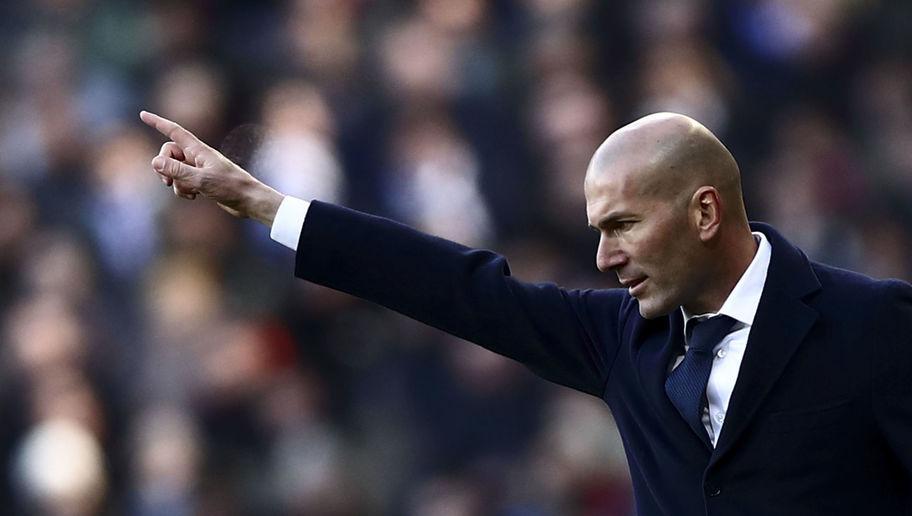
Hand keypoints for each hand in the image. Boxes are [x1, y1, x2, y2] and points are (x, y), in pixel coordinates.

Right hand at [140, 110, 283, 225]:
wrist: (249, 201)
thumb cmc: (230, 187)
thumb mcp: (201, 180)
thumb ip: (177, 171)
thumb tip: (154, 161)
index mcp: (199, 150)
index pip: (174, 131)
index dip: (157, 123)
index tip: (143, 114)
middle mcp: (197, 156)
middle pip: (169, 153)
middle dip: (164, 167)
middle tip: (167, 182)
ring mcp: (199, 169)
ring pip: (174, 171)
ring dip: (175, 183)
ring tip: (190, 192)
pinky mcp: (202, 181)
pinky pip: (182, 182)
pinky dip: (183, 190)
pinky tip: (194, 197)